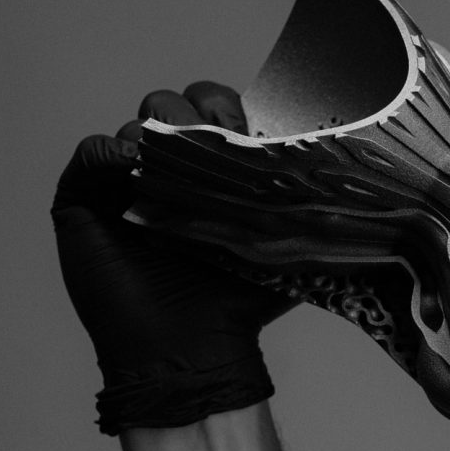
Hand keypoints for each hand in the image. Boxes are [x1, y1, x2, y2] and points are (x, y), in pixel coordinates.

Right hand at [51, 83, 296, 434]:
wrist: (190, 348)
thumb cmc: (239, 299)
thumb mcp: (286, 242)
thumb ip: (311, 205)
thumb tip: (365, 175)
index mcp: (214, 169)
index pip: (222, 107)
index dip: (236, 112)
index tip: (253, 130)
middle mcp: (169, 168)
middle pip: (179, 102)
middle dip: (199, 115)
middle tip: (215, 146)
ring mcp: (124, 180)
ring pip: (140, 119)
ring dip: (161, 135)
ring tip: (177, 173)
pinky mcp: (84, 196)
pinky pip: (94, 150)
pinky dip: (114, 153)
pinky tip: (136, 176)